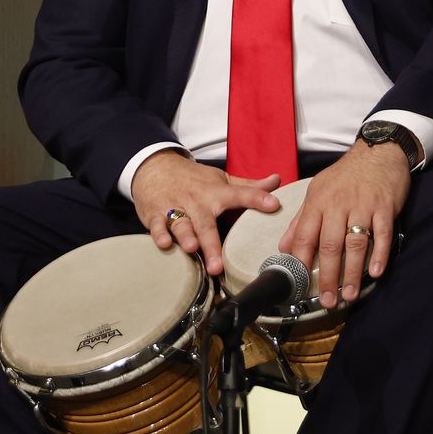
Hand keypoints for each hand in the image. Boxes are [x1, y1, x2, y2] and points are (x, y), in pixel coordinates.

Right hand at [130, 150, 280, 276]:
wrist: (155, 168)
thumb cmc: (193, 180)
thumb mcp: (221, 180)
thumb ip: (248, 186)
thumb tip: (277, 181)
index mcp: (216, 193)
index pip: (240, 195)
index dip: (257, 198)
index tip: (274, 205)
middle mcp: (197, 201)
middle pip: (206, 223)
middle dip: (212, 243)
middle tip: (219, 265)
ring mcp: (175, 207)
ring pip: (181, 225)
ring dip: (186, 236)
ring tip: (192, 249)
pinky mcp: (155, 214)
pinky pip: (157, 225)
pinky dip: (159, 234)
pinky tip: (164, 244)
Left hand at [278, 141, 410, 308]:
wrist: (378, 151)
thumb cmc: (346, 174)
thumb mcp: (318, 191)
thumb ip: (301, 219)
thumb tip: (284, 245)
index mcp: (318, 202)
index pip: (304, 235)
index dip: (299, 261)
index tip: (297, 283)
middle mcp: (338, 205)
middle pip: (329, 245)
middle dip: (326, 276)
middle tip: (326, 300)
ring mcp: (362, 206)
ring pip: (354, 244)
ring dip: (352, 273)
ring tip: (349, 295)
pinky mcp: (384, 208)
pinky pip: (382, 234)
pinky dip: (379, 255)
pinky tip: (375, 272)